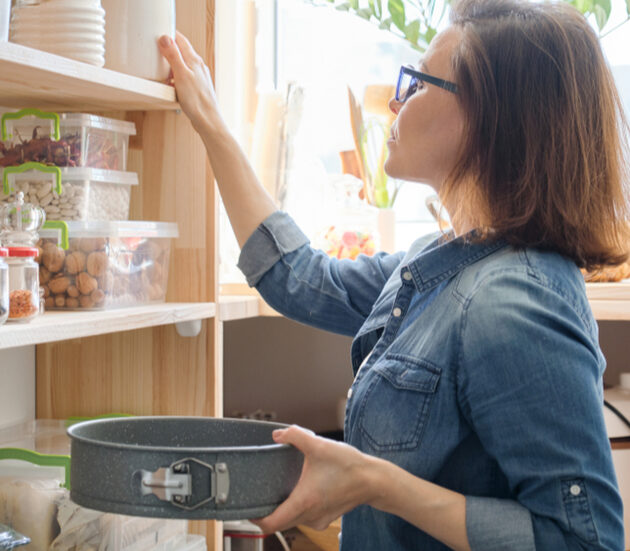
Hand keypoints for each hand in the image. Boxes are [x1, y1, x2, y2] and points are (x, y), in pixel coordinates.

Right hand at [158, 31, 223, 132]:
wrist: (208, 121)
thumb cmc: (197, 101)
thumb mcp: (181, 75)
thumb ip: (173, 56)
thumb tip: (165, 38)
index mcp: (194, 60)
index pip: (180, 39)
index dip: (169, 34)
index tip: (157, 33)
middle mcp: (198, 67)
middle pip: (181, 51)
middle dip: (168, 50)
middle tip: (156, 52)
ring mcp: (198, 77)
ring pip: (182, 65)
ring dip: (171, 66)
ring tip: (161, 71)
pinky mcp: (197, 88)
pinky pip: (184, 77)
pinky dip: (175, 78)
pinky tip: (171, 86)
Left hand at [251, 425, 375, 532]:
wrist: (373, 480)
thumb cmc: (348, 466)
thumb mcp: (319, 445)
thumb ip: (295, 435)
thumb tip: (277, 435)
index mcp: (304, 502)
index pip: (270, 524)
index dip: (255, 519)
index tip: (248, 508)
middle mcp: (309, 516)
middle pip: (279, 523)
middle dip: (267, 512)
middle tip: (259, 495)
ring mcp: (318, 520)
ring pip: (292, 521)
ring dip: (283, 509)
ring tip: (280, 489)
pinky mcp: (326, 518)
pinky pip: (304, 518)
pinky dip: (297, 508)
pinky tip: (300, 490)